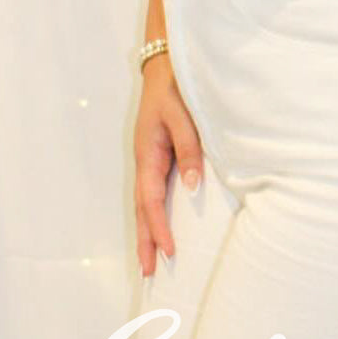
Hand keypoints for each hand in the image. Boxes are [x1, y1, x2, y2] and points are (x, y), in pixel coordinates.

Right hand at [133, 54, 202, 276]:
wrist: (166, 65)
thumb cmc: (175, 88)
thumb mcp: (182, 115)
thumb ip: (189, 148)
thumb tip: (194, 185)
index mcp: (148, 154)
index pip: (152, 200)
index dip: (159, 227)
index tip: (167, 252)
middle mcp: (146, 161)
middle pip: (143, 209)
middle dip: (145, 241)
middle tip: (148, 274)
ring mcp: (150, 159)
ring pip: (147, 202)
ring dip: (148, 231)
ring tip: (151, 260)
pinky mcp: (158, 155)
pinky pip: (154, 191)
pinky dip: (155, 213)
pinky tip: (161, 225)